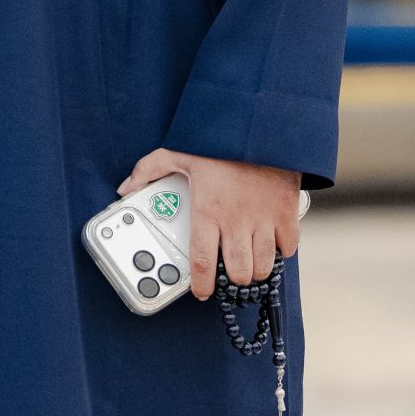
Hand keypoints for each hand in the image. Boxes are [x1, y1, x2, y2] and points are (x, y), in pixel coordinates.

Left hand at [119, 149, 301, 301]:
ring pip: (263, 266)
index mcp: (208, 210)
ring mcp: (264, 219)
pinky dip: (281, 251)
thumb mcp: (179, 151)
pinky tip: (272, 243)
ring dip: (256, 269)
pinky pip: (288, 247)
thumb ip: (150, 170)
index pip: (201, 262)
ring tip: (249, 262)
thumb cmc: (221, 139)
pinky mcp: (287, 213)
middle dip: (233, 279)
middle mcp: (236, 221)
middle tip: (228, 271)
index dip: (201, 285)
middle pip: (237, 272)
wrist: (261, 124)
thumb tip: (126, 188)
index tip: (201, 292)